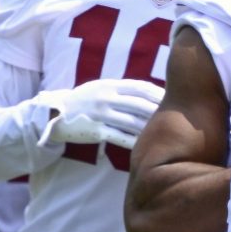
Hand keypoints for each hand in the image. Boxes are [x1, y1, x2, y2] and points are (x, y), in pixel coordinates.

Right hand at [37, 79, 164, 149]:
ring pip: (131, 122)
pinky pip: (119, 137)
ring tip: (165, 133)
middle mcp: (105, 97)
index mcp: (109, 85)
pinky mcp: (94, 131)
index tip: (173, 98)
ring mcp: (100, 114)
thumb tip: (152, 92)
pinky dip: (134, 141)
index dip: (158, 93)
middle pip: (139, 104)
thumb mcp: (101, 88)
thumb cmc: (84, 100)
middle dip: (159, 111)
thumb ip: (123, 89)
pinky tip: (146, 145)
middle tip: (176, 118)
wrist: (54, 113)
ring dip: (149, 128)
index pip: (140, 87)